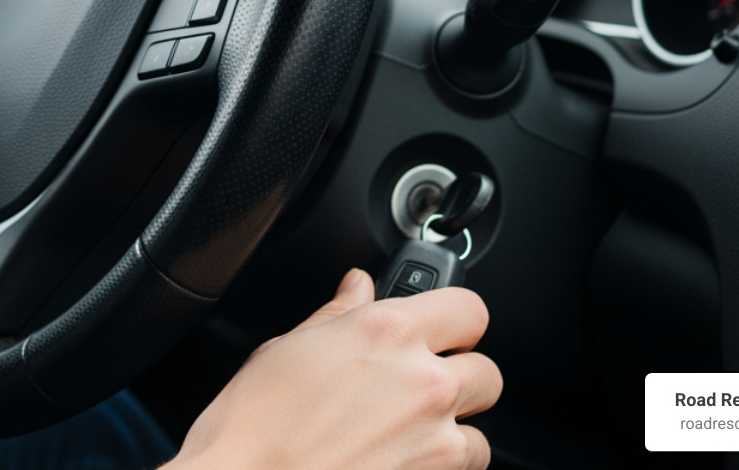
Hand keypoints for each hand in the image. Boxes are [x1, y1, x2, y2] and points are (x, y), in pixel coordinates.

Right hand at [171, 270, 501, 469]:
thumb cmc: (251, 429)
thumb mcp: (284, 350)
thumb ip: (336, 315)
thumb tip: (357, 286)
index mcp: (386, 332)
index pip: (468, 307)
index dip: (455, 319)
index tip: (439, 329)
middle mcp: (422, 381)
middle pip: (487, 371)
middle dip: (460, 378)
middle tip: (421, 385)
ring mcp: (434, 439)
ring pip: (482, 431)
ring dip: (454, 431)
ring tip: (408, 433)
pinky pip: (463, 469)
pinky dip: (441, 466)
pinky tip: (401, 460)